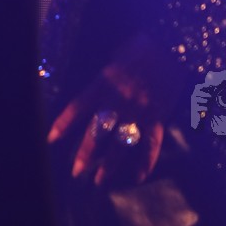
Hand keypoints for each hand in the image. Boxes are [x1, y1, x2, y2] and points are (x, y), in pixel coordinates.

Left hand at [48, 34, 170, 186]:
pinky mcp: (158, 117)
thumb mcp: (114, 57)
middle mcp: (119, 100)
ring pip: (122, 143)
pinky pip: (151, 144)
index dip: (64, 124)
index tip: (51, 139)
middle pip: (98, 131)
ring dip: (110, 164)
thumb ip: (104, 78)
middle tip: (76, 171)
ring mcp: (140, 110)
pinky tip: (138, 177)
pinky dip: (146, 162)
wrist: (173, 44)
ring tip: (98, 181)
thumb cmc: (141, 46)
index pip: (78, 107)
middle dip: (86, 153)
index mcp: (104, 82)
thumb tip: (96, 92)